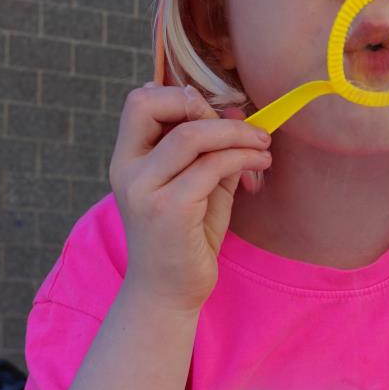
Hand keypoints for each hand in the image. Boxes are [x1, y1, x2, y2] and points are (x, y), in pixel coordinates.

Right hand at [109, 84, 271, 313]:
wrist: (168, 294)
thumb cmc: (185, 240)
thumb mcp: (196, 187)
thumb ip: (210, 151)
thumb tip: (236, 112)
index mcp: (127, 160)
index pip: (139, 102)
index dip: (179, 95)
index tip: (216, 112)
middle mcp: (128, 171)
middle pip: (152, 105)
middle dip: (203, 106)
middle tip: (240, 126)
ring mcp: (145, 190)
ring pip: (191, 134)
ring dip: (235, 133)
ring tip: (262, 144)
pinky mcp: (170, 209)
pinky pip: (211, 166)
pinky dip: (242, 158)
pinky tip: (259, 165)